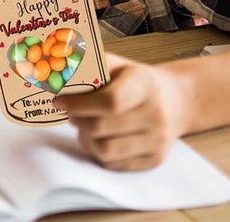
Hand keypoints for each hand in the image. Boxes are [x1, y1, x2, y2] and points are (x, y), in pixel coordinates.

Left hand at [53, 53, 188, 170]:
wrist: (174, 101)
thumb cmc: (135, 81)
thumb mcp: (117, 64)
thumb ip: (89, 67)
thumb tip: (55, 73)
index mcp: (144, 85)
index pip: (110, 101)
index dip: (80, 103)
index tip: (59, 101)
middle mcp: (155, 114)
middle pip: (102, 127)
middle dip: (77, 119)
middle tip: (68, 112)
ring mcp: (157, 140)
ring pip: (105, 149)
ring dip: (85, 138)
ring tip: (82, 124)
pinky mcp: (154, 160)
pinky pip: (114, 164)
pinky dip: (97, 152)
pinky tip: (97, 137)